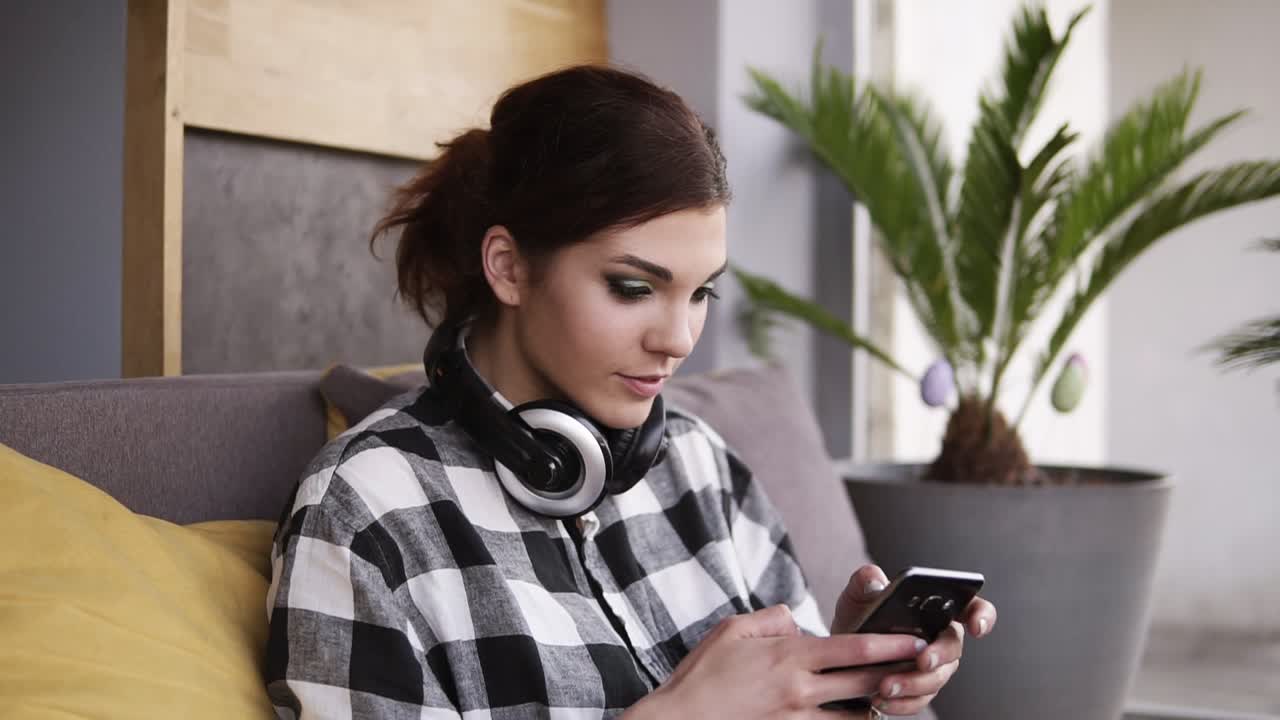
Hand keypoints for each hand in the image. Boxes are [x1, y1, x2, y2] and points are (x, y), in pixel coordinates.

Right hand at [627, 604, 926, 718]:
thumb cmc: (703, 673)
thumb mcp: (733, 630)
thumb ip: (772, 619)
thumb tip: (798, 620)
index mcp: (789, 656)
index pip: (853, 647)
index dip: (890, 643)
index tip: (916, 639)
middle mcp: (800, 689)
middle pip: (865, 683)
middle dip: (898, 674)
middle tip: (925, 666)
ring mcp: (797, 718)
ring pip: (855, 715)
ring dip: (877, 704)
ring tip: (896, 694)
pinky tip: (860, 716)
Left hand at [830, 565, 998, 715]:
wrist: (842, 650)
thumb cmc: (859, 616)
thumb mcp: (858, 593)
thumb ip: (866, 580)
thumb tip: (875, 580)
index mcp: (936, 608)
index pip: (970, 607)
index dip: (981, 615)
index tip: (977, 626)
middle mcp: (941, 638)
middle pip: (953, 647)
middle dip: (939, 654)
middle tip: (922, 660)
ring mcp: (934, 667)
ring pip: (936, 678)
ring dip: (913, 683)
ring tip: (886, 685)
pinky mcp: (919, 690)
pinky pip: (919, 700)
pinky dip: (901, 702)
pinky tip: (881, 700)